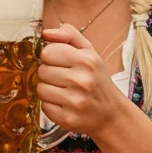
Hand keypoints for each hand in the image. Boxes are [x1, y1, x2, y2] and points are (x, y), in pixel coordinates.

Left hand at [38, 24, 125, 141]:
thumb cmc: (96, 79)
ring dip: (49, 90)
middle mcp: (82, 80)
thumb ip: (69, 35)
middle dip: (50, 74)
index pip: (47, 52)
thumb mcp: (89, 52)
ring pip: (41, 89)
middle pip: (42, 71)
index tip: (62, 63)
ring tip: (65, 92)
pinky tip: (65, 105)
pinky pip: (44, 107)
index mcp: (86, 60)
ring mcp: (75, 102)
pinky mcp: (69, 119)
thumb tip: (46, 33)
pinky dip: (52, 106)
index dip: (52, 57)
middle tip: (66, 80)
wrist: (111, 113)